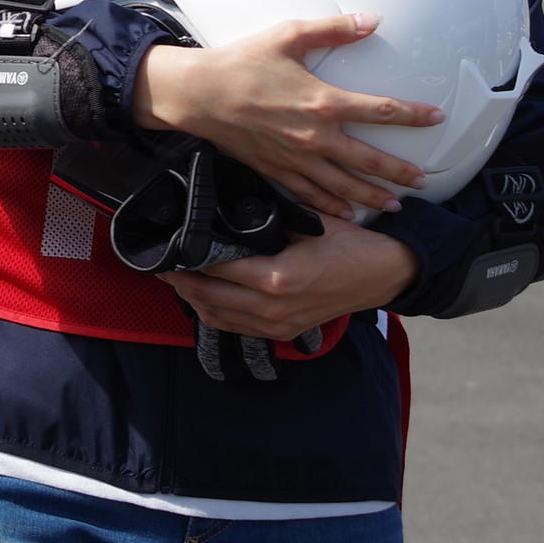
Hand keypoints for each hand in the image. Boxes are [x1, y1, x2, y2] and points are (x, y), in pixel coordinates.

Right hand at [131, 13, 443, 218]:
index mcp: (324, 102)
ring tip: (394, 205)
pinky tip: (346, 212)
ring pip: (345, 186)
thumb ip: (334, 30)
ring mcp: (296, 158)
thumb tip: (372, 20)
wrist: (198, 94)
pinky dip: (332, 206)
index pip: (383, 111)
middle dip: (400, 172)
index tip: (435, 118)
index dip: (414, 115)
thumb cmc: (242, 62)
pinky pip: (310, 194)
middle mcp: (316, 136)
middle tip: (423, 180)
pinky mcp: (276, 170)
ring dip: (373, 197)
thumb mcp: (289, 36)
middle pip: (370, 160)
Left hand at [158, 215, 420, 343]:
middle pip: (207, 298)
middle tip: (157, 261)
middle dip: (178, 281)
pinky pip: (236, 327)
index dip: (183, 259)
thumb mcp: (305, 222)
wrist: (385, 273)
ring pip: (217, 317)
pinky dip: (214, 313)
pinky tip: (204, 295)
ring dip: (192, 299)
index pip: (213, 270)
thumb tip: (224, 210)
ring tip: (175, 276)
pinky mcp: (285, 332)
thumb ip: (264, 220)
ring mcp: (278, 325)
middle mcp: (272, 308)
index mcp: (276, 278)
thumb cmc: (349, 242)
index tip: (162, 245)